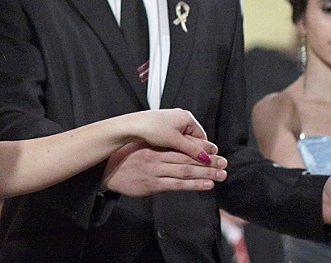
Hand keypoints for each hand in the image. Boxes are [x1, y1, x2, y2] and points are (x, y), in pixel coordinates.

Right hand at [102, 142, 227, 195]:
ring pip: (186, 171)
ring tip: (221, 175)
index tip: (215, 151)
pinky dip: (193, 185)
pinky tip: (206, 185)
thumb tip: (176, 146)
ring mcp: (156, 171)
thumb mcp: (141, 146)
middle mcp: (158, 157)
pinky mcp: (153, 184)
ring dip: (206, 173)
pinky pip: (177, 185)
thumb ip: (157, 147)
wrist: (106, 171)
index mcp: (156, 146)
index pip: (183, 147)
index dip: (201, 150)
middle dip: (208, 161)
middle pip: (188, 158)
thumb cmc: (124, 159)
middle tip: (224, 163)